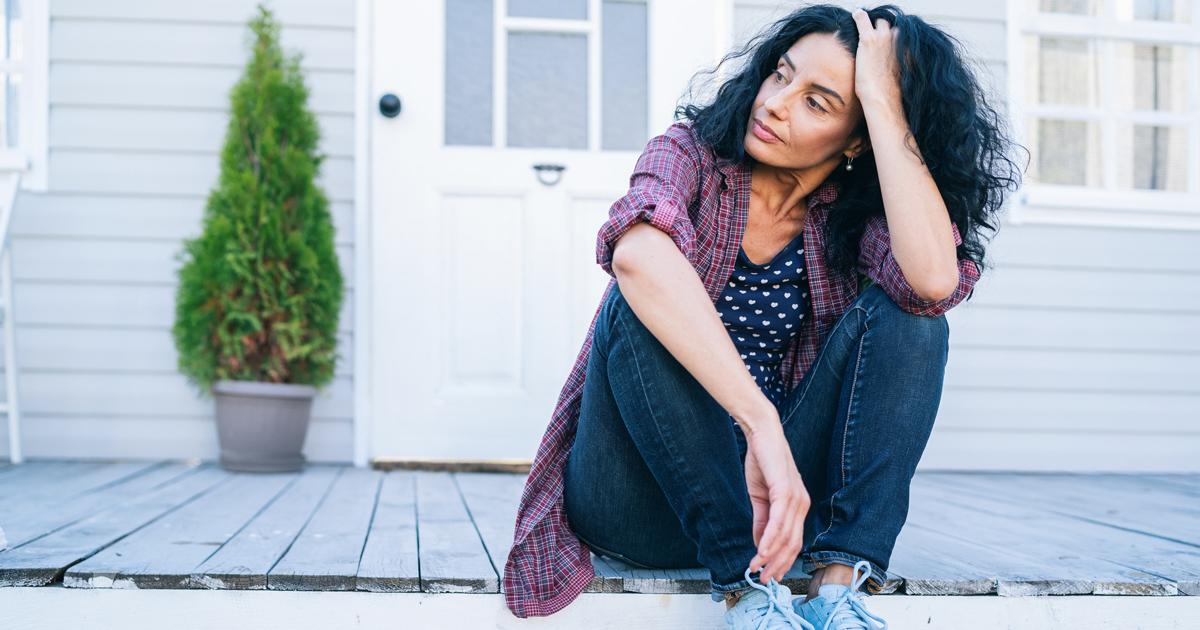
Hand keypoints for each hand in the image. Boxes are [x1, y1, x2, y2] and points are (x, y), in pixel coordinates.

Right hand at [743, 418, 810, 583]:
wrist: (761, 433)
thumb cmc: (762, 461)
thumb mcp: (760, 497)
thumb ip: (762, 521)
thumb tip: (761, 545)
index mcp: (797, 506)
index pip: (793, 541)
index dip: (782, 561)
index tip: (769, 575)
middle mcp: (801, 504)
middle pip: (793, 543)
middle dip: (778, 565)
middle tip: (763, 580)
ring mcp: (796, 497)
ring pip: (787, 536)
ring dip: (771, 556)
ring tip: (758, 569)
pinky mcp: (785, 490)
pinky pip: (779, 521)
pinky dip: (770, 539)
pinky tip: (762, 551)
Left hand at [851, 8, 901, 110]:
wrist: (881, 97)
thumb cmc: (889, 90)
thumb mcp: (900, 72)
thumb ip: (899, 61)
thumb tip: (893, 62)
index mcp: (906, 45)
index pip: (898, 31)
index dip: (888, 35)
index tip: (882, 42)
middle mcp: (897, 37)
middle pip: (888, 24)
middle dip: (881, 28)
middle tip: (872, 37)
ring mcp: (883, 36)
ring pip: (878, 20)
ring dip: (870, 24)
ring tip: (863, 28)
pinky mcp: (868, 39)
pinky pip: (862, 18)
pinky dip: (858, 16)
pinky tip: (855, 14)